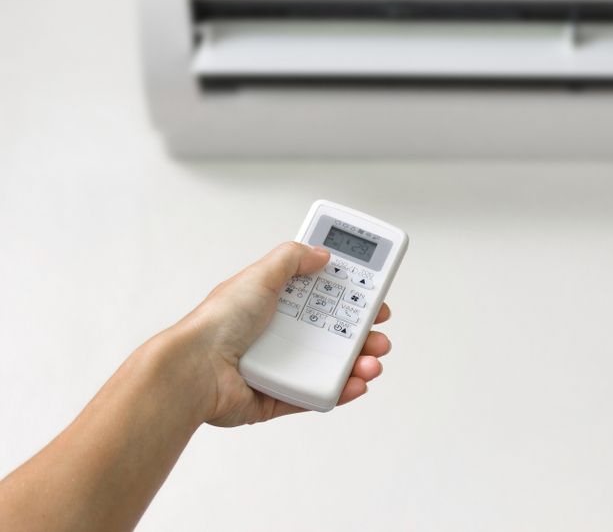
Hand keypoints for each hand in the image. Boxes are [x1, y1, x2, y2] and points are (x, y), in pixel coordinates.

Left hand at [167, 242, 391, 426]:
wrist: (196, 370)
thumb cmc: (217, 323)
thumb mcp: (259, 275)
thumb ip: (292, 258)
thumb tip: (321, 253)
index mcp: (275, 303)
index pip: (321, 294)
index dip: (350, 293)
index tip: (373, 293)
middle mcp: (279, 333)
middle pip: (334, 331)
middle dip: (363, 330)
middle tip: (379, 328)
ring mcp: (281, 366)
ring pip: (332, 365)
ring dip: (359, 362)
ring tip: (372, 360)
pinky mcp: (279, 397)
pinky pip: (317, 394)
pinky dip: (341, 391)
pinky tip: (357, 383)